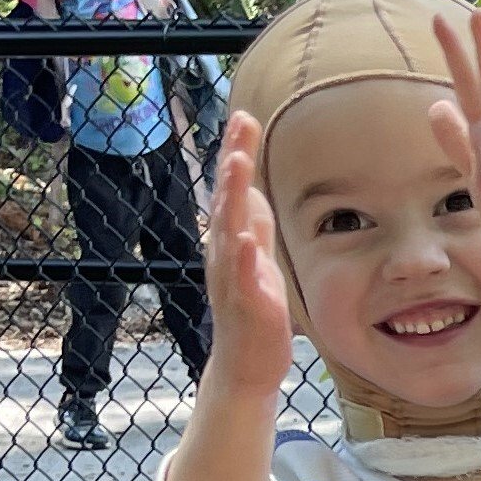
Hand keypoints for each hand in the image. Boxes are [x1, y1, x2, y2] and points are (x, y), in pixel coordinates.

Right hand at [201, 115, 295, 399]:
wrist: (245, 364)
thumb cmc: (253, 308)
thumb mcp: (256, 258)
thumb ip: (254, 224)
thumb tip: (251, 188)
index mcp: (229, 240)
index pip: (232, 189)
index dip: (236, 152)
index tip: (243, 115)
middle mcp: (224, 253)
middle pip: (225, 199)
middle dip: (231, 160)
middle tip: (238, 122)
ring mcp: (232, 278)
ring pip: (228, 231)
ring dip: (230, 197)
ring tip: (237, 164)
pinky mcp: (246, 305)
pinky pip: (242, 278)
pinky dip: (242, 257)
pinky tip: (246, 238)